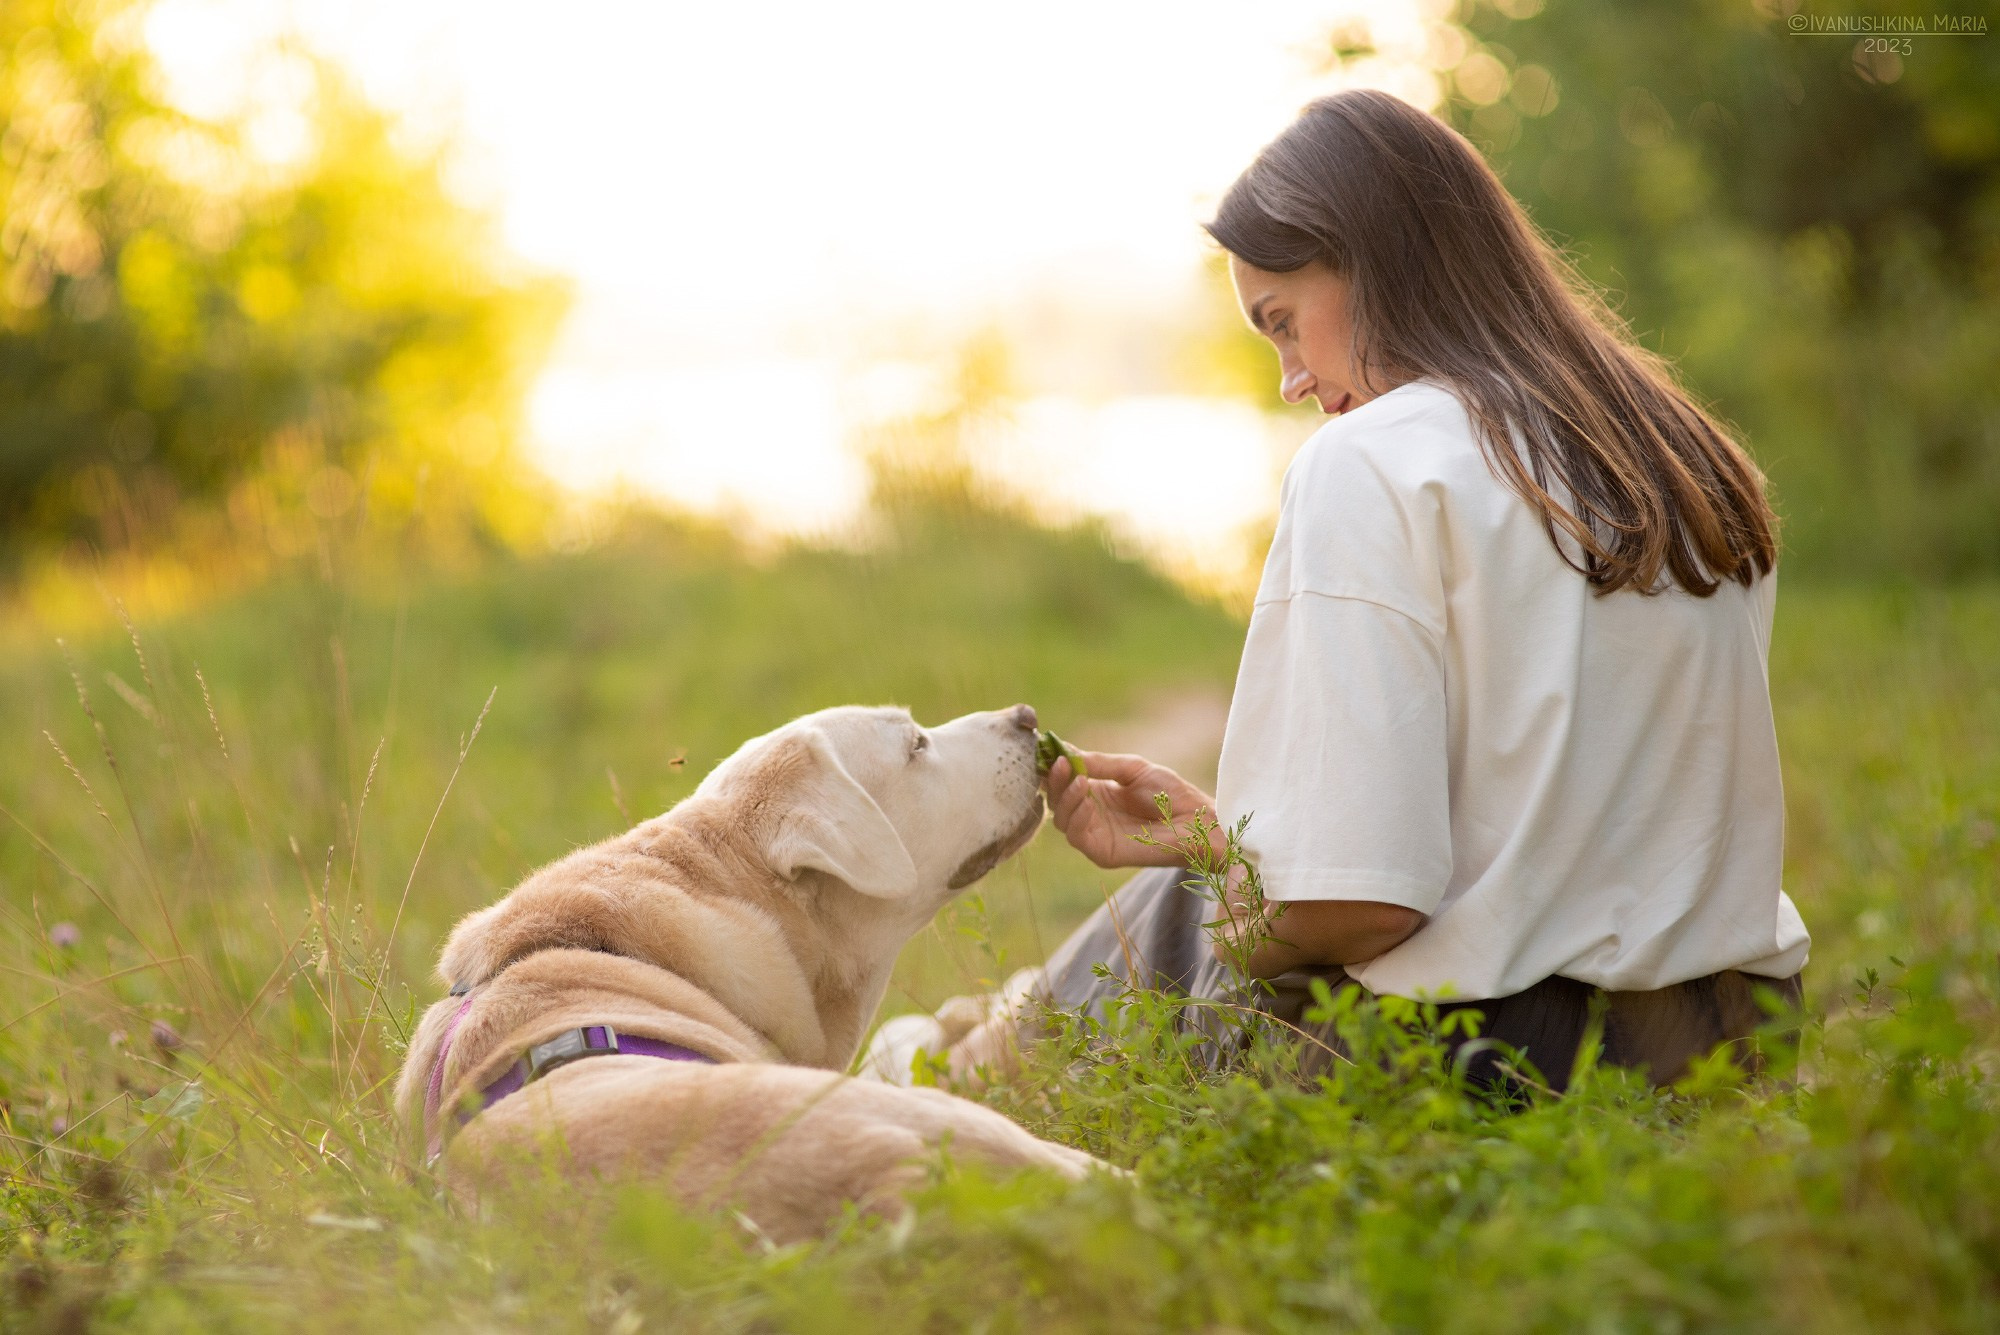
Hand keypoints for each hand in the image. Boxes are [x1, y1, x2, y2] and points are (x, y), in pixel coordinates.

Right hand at [1044, 750, 1217, 868]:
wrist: (1196, 821)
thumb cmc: (1170, 794)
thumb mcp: (1132, 769)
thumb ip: (1100, 763)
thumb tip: (1066, 751)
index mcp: (1097, 792)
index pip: (1063, 781)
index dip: (1054, 767)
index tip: (1050, 751)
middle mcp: (1091, 814)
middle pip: (1056, 800)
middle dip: (1055, 781)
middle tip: (1060, 763)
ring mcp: (1095, 834)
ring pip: (1061, 819)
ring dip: (1065, 798)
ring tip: (1079, 780)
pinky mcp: (1102, 852)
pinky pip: (1076, 837)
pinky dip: (1076, 817)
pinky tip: (1088, 799)